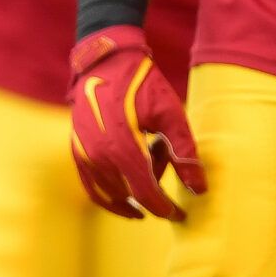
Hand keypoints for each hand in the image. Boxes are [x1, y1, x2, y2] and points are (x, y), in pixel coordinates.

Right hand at [67, 27, 205, 220]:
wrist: (107, 61)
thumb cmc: (143, 85)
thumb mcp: (171, 114)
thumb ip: (184, 152)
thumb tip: (198, 189)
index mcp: (123, 147)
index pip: (146, 194)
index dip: (166, 209)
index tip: (181, 215)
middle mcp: (98, 156)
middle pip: (132, 193)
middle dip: (154, 185)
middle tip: (164, 152)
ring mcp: (84, 156)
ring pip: (113, 193)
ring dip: (134, 187)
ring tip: (148, 153)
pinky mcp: (77, 152)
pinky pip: (93, 188)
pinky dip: (110, 198)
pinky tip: (127, 198)